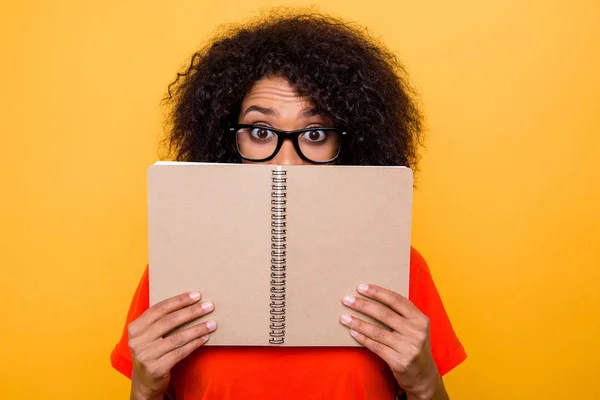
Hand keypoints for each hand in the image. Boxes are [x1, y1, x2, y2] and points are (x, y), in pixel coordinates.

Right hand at [127, 291, 216, 399]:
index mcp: (135, 327)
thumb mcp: (149, 334)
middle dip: (192, 312)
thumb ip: (160, 320)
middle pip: (170, 321)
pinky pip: (180, 353)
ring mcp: (146, 356)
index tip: (196, 295)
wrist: (145, 380)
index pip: (159, 308)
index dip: (179, 300)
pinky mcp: (156, 369)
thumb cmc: (152, 350)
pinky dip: (194, 344)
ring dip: (198, 329)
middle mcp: (137, 341)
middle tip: (209, 306)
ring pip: (178, 338)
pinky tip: (205, 338)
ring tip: (212, 323)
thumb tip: (190, 302)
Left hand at [340, 284, 444, 399]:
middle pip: (384, 314)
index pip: (396, 300)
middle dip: (363, 305)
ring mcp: (409, 347)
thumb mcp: (416, 328)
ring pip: (377, 331)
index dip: (377, 292)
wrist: (424, 376)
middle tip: (347, 299)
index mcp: (420, 319)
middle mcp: (416, 332)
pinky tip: (353, 332)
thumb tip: (373, 299)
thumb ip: (402, 315)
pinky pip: (376, 347)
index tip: (361, 287)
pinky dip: (363, 338)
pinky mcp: (400, 361)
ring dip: (358, 323)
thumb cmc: (414, 347)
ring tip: (344, 317)